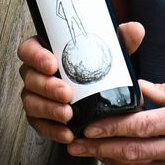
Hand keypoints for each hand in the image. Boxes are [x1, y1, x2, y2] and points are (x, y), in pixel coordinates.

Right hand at [17, 21, 145, 143]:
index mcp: (46, 51)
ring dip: (49, 110)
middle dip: (47, 87)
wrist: (101, 97)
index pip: (29, 49)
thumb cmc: (98, 68)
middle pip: (30, 78)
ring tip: (69, 115)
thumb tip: (135, 30)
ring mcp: (36, 97)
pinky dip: (53, 131)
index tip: (53, 64)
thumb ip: (122, 40)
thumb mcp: (111, 53)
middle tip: (67, 94)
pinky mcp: (41, 118)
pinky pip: (40, 125)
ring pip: (32, 102)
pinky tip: (68, 134)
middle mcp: (36, 74)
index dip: (36, 56)